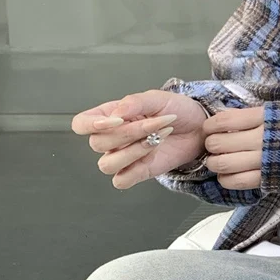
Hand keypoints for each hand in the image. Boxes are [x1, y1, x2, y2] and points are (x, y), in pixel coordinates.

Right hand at [71, 90, 207, 188]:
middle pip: (98, 144)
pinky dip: (135, 169)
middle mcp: (112, 138)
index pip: (81, 124)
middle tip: (156, 123)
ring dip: (133, 151)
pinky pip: (121, 180)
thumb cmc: (177, 110)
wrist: (198, 128)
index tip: (118, 120)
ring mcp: (123, 157)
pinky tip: (152, 155)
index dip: (91, 124)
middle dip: (129, 133)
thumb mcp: (157, 99)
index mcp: (110, 116)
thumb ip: (135, 102)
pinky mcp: (137, 172)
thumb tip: (116, 113)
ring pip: (106, 165)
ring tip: (157, 138)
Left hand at [202, 105, 265, 189]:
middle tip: (214, 145)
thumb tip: (223, 116)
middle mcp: (262, 139)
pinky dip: (226, 179)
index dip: (210, 125)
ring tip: (217, 160)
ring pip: (223, 163)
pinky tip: (225, 175)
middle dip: (211, 144)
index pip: (224, 121)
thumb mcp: (273, 112)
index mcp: (263, 118)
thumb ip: (248, 114)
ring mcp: (264, 160)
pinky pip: (237, 181)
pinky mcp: (266, 178)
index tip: (209, 128)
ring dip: (214, 162)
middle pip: (218, 143)